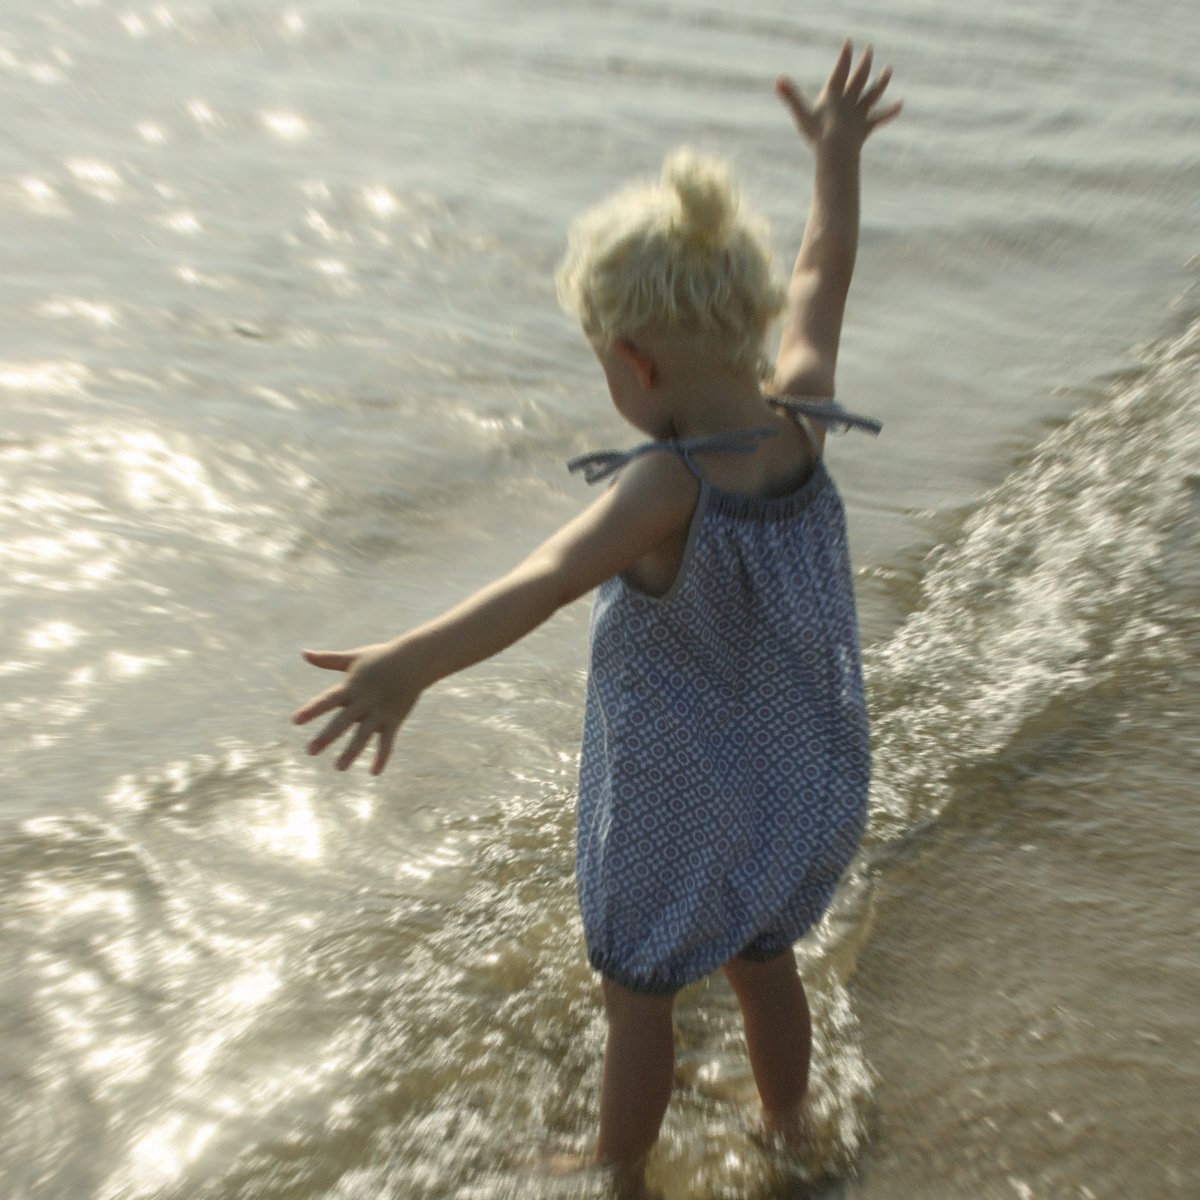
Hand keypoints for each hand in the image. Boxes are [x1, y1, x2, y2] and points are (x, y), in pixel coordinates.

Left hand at [291, 642, 420, 774]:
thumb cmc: (381, 657)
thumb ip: (328, 660)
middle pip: (342, 722)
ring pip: (363, 735)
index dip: (312, 710)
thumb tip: (304, 653)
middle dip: (326, 737)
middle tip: (310, 751)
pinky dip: (381, 757)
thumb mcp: (353, 658)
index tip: (295, 721)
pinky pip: (387, 742)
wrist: (414, 661)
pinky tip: (374, 772)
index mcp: (350, 687)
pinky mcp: (394, 720)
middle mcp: (363, 702)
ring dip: (351, 752)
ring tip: (339, 767)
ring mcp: (379, 712)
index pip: (327, 700)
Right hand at [776, 40, 901, 152]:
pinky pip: (879, 118)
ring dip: (881, 81)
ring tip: (888, 70)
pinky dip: (890, 112)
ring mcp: (858, 114)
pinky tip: (900, 105)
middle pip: (859, 78)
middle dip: (864, 63)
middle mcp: (849, 101)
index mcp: (834, 95)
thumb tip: (778, 80)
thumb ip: (790, 96)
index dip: (845, 55)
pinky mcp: (865, 128)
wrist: (836, 150)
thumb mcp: (801, 115)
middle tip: (869, 50)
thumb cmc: (817, 134)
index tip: (850, 42)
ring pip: (873, 94)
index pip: (841, 70)